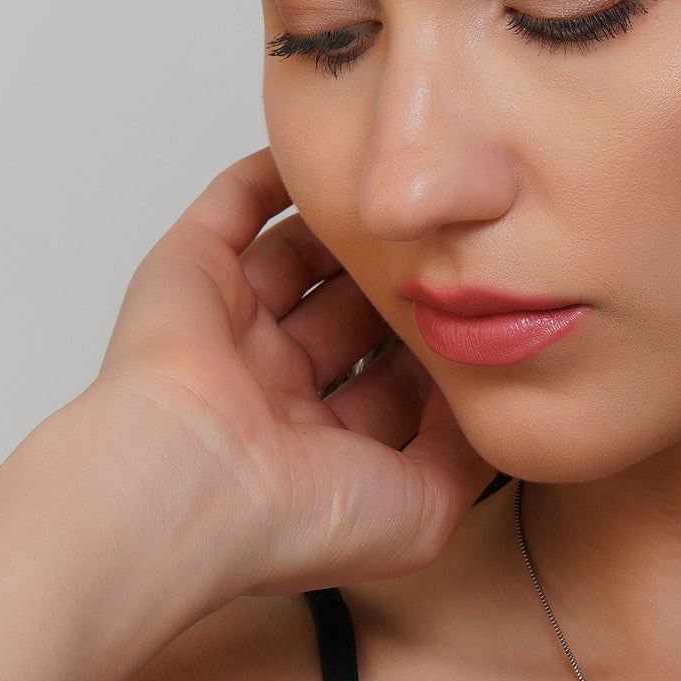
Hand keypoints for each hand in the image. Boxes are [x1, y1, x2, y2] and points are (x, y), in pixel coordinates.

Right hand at [83, 145, 495, 598]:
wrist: (188, 488)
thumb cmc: (291, 518)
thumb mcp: (423, 511)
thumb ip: (466, 456)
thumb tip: (492, 405)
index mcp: (315, 448)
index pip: (387, 383)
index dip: (434, 351)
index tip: (483, 317)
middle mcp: (268, 389)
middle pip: (347, 315)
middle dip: (398, 286)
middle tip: (457, 246)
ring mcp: (226, 329)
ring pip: (296, 260)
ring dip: (347, 233)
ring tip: (406, 204)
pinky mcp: (188, 275)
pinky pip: (232, 210)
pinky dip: (271, 180)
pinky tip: (322, 162)